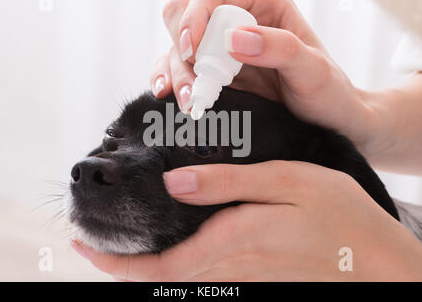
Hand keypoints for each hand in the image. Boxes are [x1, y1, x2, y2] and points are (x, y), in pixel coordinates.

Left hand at [71, 161, 421, 280]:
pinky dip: (179, 266)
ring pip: (183, 279)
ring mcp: (246, 278)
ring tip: (124, 243)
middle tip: (93, 244)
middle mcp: (234, 267)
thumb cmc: (340, 215)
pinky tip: (175, 246)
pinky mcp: (259, 279)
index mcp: (234, 241)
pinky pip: (207, 277)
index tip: (82, 247)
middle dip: (123, 266)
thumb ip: (228, 184)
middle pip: (165, 278)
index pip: (160, 266)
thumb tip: (174, 185)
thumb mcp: (287, 183)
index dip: (116, 263)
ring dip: (148, 266)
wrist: (380, 262)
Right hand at [151, 0, 374, 154]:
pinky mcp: (215, 76)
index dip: (194, 17)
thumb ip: (280, 48)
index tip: (192, 50)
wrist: (327, 120)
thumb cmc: (328, 90)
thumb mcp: (313, 69)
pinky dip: (173, 83)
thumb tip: (234, 39)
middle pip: (184, 18)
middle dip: (181, 49)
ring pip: (176, 49)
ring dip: (176, 74)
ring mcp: (222, 51)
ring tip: (191, 103)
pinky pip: (180, 72)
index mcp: (262, 5)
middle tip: (195, 83)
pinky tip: (173, 98)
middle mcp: (236, 23)